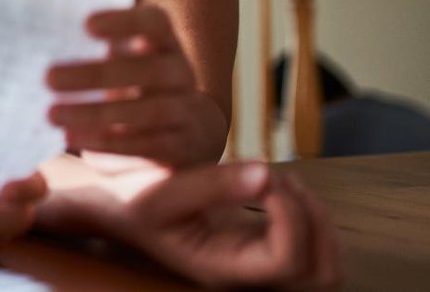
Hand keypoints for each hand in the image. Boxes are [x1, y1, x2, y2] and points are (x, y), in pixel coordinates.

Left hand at [46, 5, 224, 165]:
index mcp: (164, 42)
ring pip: (148, 110)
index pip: (155, 23)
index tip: (86, 25)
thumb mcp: (124, 55)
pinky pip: (146, 145)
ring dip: (96, 113)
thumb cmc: (137, 78)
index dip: (124, 21)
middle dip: (96, 74)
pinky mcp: (179, 145)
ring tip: (52, 114)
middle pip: (149, 70)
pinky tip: (72, 137)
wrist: (190, 127)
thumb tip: (39, 43)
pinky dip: (108, 142)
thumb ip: (95, 45)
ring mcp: (185, 110)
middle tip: (48, 77)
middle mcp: (181, 73)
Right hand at [120, 162, 341, 288]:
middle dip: (314, 220)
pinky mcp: (263, 247)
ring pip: (327, 265)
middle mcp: (248, 276)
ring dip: (317, 217)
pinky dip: (310, 214)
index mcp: (223, 269)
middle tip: (280, 181)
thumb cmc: (134, 198)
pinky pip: (315, 247)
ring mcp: (259, 265)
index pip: (288, 261)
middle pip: (323, 274)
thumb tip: (267, 174)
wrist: (122, 204)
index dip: (291, 216)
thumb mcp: (160, 188)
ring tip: (280, 182)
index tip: (263, 175)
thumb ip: (211, 183)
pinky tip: (277, 188)